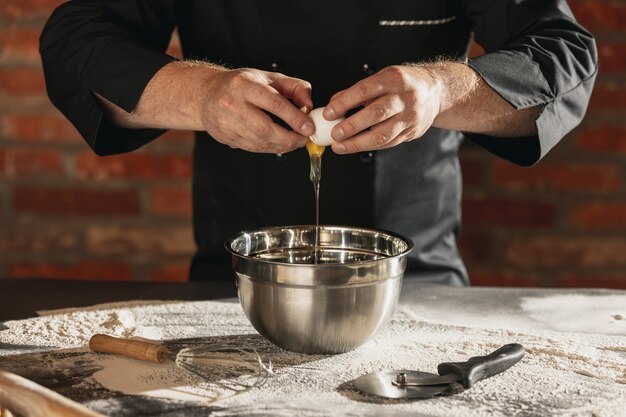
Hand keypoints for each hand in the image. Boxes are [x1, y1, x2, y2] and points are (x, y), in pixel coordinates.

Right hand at [200, 68, 314, 152]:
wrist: (207, 94)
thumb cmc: (240, 85)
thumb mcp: (268, 77)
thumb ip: (294, 87)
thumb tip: (308, 104)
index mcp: (245, 85)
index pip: (274, 103)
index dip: (294, 118)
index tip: (308, 127)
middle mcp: (233, 104)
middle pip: (265, 128)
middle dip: (289, 138)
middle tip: (303, 139)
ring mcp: (226, 122)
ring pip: (259, 141)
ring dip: (281, 146)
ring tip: (294, 143)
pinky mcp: (225, 136)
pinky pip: (252, 147)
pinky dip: (269, 149)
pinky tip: (279, 145)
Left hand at [323, 65, 442, 153]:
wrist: (434, 92)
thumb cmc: (402, 84)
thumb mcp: (381, 79)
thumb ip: (356, 91)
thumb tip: (332, 104)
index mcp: (393, 79)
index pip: (365, 90)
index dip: (344, 103)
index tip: (328, 113)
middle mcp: (404, 97)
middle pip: (376, 113)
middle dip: (352, 126)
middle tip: (334, 134)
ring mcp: (410, 116)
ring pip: (383, 134)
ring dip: (358, 143)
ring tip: (340, 146)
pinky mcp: (412, 132)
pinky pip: (388, 143)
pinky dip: (369, 146)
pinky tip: (355, 147)